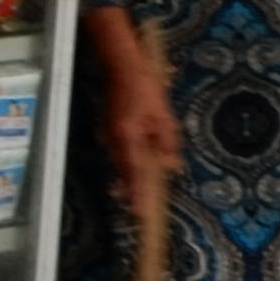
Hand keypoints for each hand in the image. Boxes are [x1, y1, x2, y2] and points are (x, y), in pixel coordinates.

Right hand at [85, 5, 176, 208]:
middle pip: (124, 172)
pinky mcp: (109, 131)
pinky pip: (120, 154)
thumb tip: (170, 167)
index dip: (138, 194)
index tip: (140, 214)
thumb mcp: (163, 115)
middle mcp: (114, 141)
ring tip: (135, 200)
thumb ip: (167, 143)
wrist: (121, 66)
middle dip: (132, 193)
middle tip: (139, 215)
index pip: (134, 172)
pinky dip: (127, 165)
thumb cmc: (145, 88)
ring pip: (121, 164)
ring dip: (130, 180)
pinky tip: (133, 174)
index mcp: (128, 137)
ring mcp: (109, 136)